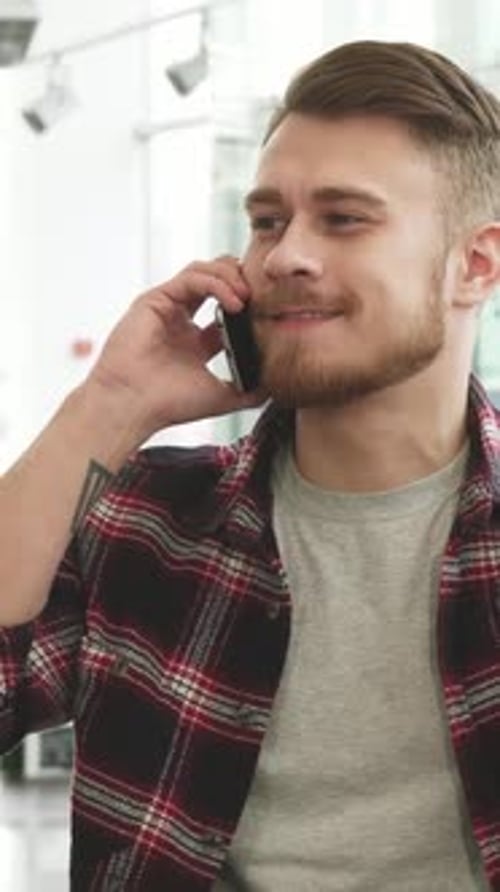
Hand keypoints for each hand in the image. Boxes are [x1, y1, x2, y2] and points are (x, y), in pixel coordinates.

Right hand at [84, 256, 263, 442]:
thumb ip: (249, 389)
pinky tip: (233, 302)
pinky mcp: (155, 299)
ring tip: (247, 298)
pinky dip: (216, 284)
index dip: (250, 305)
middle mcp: (180, 319)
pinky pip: (191, 278)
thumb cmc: (169, 404)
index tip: (270, 313)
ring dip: (231, 278)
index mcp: (194, 340)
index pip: (226, 307)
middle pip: (216, 280)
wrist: (133, 406)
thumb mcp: (221, 396)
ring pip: (204, 271)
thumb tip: (277, 384)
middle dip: (241, 281)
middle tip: (261, 297)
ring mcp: (167, 307)